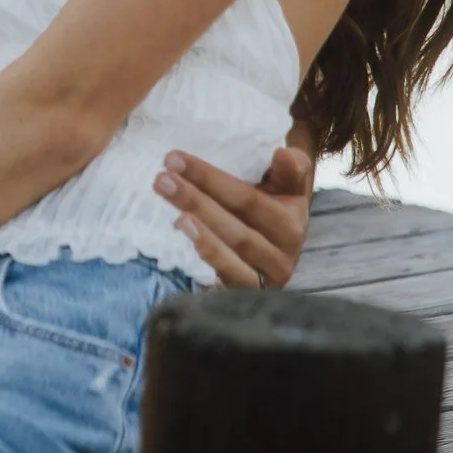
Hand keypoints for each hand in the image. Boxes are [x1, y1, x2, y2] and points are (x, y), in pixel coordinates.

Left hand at [153, 144, 311, 288]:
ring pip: (231, 261)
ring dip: (201, 239)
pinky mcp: (247, 298)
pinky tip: (183, 263)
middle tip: (161, 181)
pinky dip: (207, 275)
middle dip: (196, 202)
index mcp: (291, 222)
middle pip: (235, 229)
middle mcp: (282, 256)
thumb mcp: (288, 185)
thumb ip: (290, 168)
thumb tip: (282, 153)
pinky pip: (225, 290)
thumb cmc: (274, 206)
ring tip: (175, 219)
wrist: (280, 246)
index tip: (174, 159)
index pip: (246, 199)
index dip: (210, 178)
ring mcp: (265, 281)